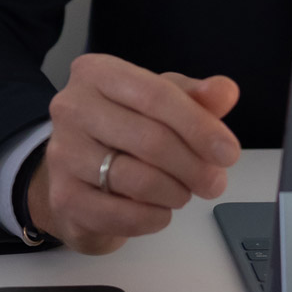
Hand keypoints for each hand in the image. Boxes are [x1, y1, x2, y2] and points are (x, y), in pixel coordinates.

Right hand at [26, 53, 240, 254]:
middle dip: (193, 166)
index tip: (228, 152)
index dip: (199, 127)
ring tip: (184, 193)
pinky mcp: (63, 196)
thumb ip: (196, 97)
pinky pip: (118, 215)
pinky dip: (151, 218)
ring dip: (174, 193)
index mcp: (98, 73)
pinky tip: (161, 212)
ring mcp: (62, 153)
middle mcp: (72, 108)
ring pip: (135, 179)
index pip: (157, 96)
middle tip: (215, 183)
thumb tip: (225, 91)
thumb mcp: (162, 102)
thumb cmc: (126, 129)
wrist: (79, 173)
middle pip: (149, 139)